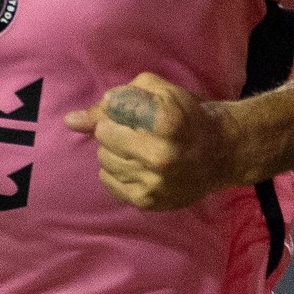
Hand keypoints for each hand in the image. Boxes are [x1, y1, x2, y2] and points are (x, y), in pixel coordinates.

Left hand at [64, 73, 242, 210]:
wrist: (222, 152)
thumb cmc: (187, 115)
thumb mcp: (158, 92)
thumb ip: (114, 99)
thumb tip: (71, 121)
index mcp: (165, 121)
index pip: (110, 109)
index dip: (119, 107)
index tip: (135, 112)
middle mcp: (159, 155)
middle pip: (103, 135)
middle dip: (115, 129)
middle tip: (137, 132)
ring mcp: (153, 182)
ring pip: (103, 159)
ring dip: (115, 151)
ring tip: (140, 149)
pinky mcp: (148, 201)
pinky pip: (108, 181)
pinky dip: (117, 171)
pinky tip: (138, 166)